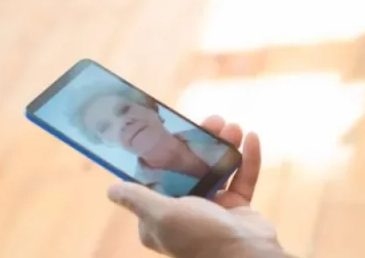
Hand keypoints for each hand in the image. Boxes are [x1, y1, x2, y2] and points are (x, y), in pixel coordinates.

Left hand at [108, 116, 285, 257]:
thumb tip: (111, 189)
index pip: (158, 178)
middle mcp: (185, 212)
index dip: (164, 152)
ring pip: (217, 169)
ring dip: (226, 146)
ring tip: (234, 127)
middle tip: (214, 121)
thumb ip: (137, 199)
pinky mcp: (237, 208)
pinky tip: (253, 138)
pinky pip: (242, 178)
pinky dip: (248, 159)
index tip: (173, 129)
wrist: (247, 256)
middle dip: (202, 143)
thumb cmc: (200, 238)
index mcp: (160, 217)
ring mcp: (213, 209)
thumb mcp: (162, 216)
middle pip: (191, 168)